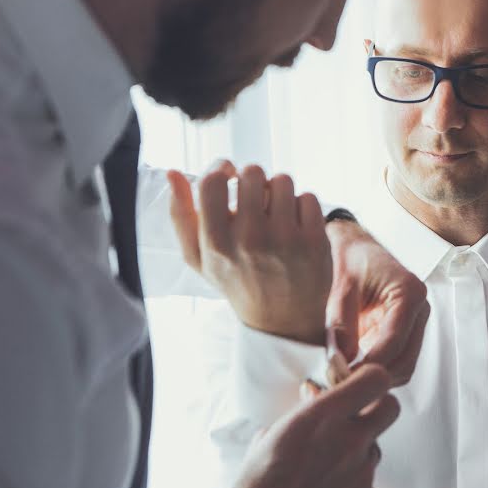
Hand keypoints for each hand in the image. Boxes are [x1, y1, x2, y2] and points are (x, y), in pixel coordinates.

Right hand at [168, 161, 331, 344]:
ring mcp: (285, 239)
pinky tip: (295, 226)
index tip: (229, 175)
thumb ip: (181, 215)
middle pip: (252, 172)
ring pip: (283, 180)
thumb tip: (173, 172)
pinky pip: (308, 196)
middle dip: (254, 180)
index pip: (212, 180)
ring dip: (280, 191)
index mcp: (216, 241)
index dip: (222, 167)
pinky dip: (302, 207)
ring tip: (276, 213)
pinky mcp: (314, 240)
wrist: (281, 320)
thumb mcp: (199, 257)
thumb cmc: (236, 279)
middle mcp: (250, 238)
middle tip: (256, 200)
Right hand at [224, 364, 398, 487]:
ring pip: (374, 449)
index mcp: (323, 417)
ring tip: (324, 468)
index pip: (376, 378)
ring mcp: (362, 473)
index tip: (359, 383)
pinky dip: (352, 486)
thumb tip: (315, 397)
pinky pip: (368, 483)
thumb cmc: (258, 484)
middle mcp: (350, 441)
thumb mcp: (272, 434)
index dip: (371, 378)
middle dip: (377, 408)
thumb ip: (305, 412)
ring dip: (357, 453)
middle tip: (358, 417)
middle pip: (391, 408)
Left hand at [325, 220, 429, 386]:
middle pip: (405, 360)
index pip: (394, 340)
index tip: (344, 377)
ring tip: (345, 381)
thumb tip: (342, 360)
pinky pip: (397, 362)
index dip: (370, 364)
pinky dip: (378, 372)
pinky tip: (353, 372)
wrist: (359, 250)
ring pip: (404, 367)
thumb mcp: (342, 288)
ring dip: (377, 378)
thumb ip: (341, 322)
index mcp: (410, 292)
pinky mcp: (407, 334)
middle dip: (375, 377)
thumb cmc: (353, 262)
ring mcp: (417, 324)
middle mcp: (421, 310)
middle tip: (342, 385)